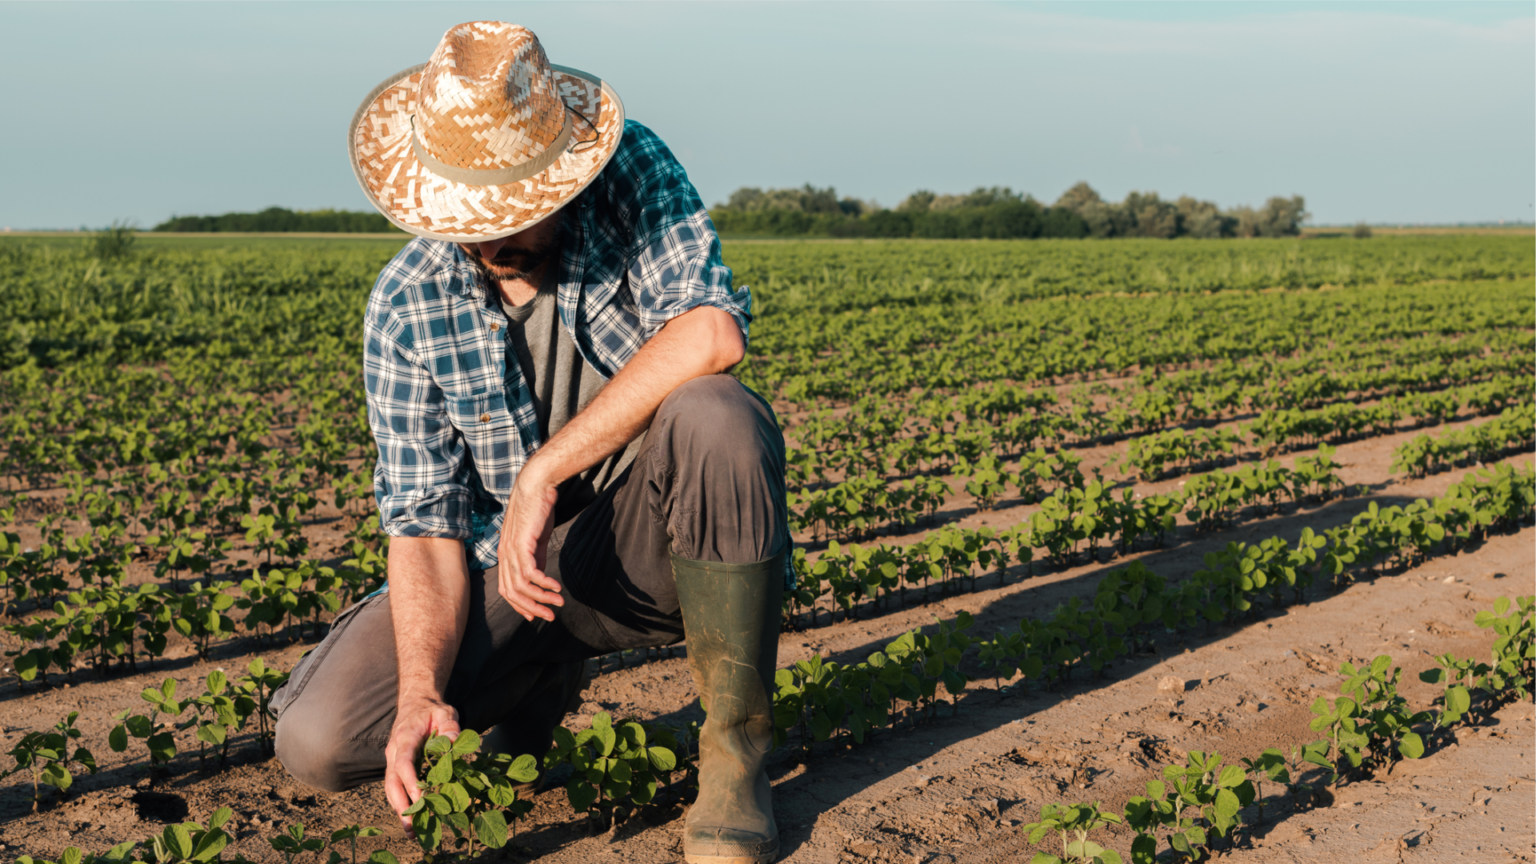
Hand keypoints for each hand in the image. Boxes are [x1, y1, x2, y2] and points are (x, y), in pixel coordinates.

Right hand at [384, 695, 460, 830]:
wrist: (415, 702)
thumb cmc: (432, 710)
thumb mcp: (446, 712)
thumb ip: (450, 726)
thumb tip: (453, 744)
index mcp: (405, 738)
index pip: (403, 763)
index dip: (410, 782)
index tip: (420, 799)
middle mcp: (394, 751)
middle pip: (391, 782)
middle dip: (400, 805)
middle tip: (411, 826)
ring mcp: (392, 759)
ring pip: (390, 788)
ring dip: (399, 809)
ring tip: (411, 831)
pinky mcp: (396, 766)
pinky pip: (395, 787)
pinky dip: (401, 803)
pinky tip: (411, 818)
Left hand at [497, 463, 562, 621]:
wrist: (537, 484)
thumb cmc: (538, 508)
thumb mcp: (536, 538)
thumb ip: (537, 556)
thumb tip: (540, 576)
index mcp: (505, 554)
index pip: (507, 589)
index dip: (520, 605)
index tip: (537, 615)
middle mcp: (504, 555)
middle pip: (512, 593)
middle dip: (531, 609)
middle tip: (550, 617)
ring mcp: (511, 550)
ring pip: (521, 586)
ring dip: (541, 599)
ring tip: (559, 603)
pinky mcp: (522, 544)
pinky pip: (530, 574)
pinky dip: (544, 584)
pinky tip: (557, 587)